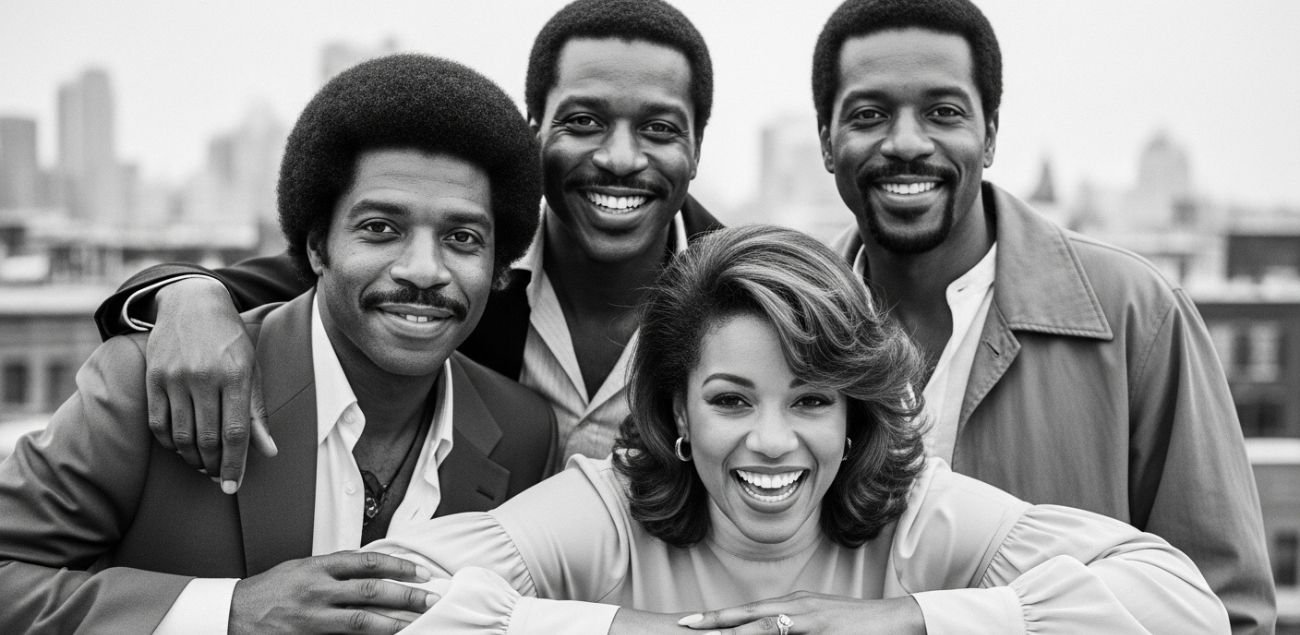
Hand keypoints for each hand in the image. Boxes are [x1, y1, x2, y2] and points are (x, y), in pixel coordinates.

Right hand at [147, 277, 276, 492]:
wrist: (192, 303)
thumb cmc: (230, 340)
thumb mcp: (252, 369)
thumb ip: (257, 412)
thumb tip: (269, 451)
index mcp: (236, 375)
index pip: (235, 432)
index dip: (235, 464)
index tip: (232, 486)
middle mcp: (204, 377)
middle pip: (207, 438)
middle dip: (213, 465)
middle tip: (218, 476)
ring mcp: (175, 378)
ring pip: (181, 435)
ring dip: (192, 458)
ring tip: (202, 465)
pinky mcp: (153, 378)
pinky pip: (158, 423)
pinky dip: (169, 443)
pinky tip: (180, 448)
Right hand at [229, 551, 434, 633]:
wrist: (230, 614)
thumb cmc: (266, 591)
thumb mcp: (300, 568)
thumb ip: (334, 570)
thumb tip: (372, 571)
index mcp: (316, 567)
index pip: (366, 561)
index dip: (397, 566)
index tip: (420, 572)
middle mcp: (316, 590)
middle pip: (370, 590)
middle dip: (405, 594)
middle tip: (430, 598)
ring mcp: (311, 617)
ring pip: (362, 620)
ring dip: (393, 622)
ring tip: (416, 623)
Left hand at [676, 592, 923, 634]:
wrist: (894, 620)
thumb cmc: (857, 626)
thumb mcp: (820, 624)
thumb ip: (794, 628)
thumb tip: (772, 634)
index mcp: (793, 604)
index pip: (748, 611)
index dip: (720, 617)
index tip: (692, 621)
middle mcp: (796, 605)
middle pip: (746, 613)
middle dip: (714, 620)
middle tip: (683, 624)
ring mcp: (808, 616)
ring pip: (760, 624)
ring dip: (731, 630)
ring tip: (705, 634)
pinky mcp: (820, 627)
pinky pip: (783, 633)